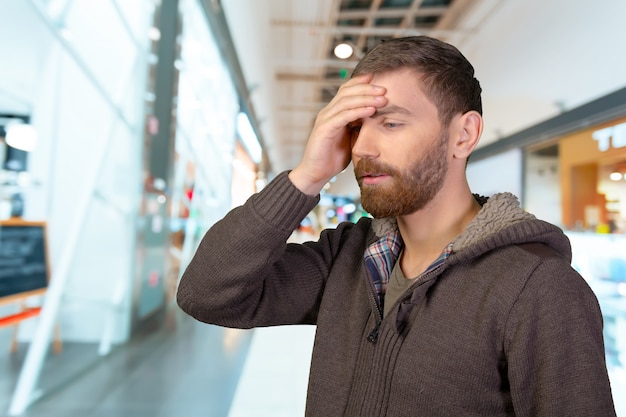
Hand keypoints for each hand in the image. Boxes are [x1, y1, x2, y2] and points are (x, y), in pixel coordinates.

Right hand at [289, 74, 386, 194]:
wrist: (316, 173)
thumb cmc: (333, 157)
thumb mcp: (351, 138)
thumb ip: (359, 125)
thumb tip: (377, 117)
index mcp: (333, 112)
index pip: (346, 90)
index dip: (362, 83)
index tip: (379, 80)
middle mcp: (327, 112)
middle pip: (347, 92)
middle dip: (367, 88)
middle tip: (384, 88)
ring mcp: (324, 120)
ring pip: (346, 101)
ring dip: (366, 98)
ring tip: (382, 99)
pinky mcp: (324, 130)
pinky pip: (343, 116)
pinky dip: (358, 112)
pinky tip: (371, 110)